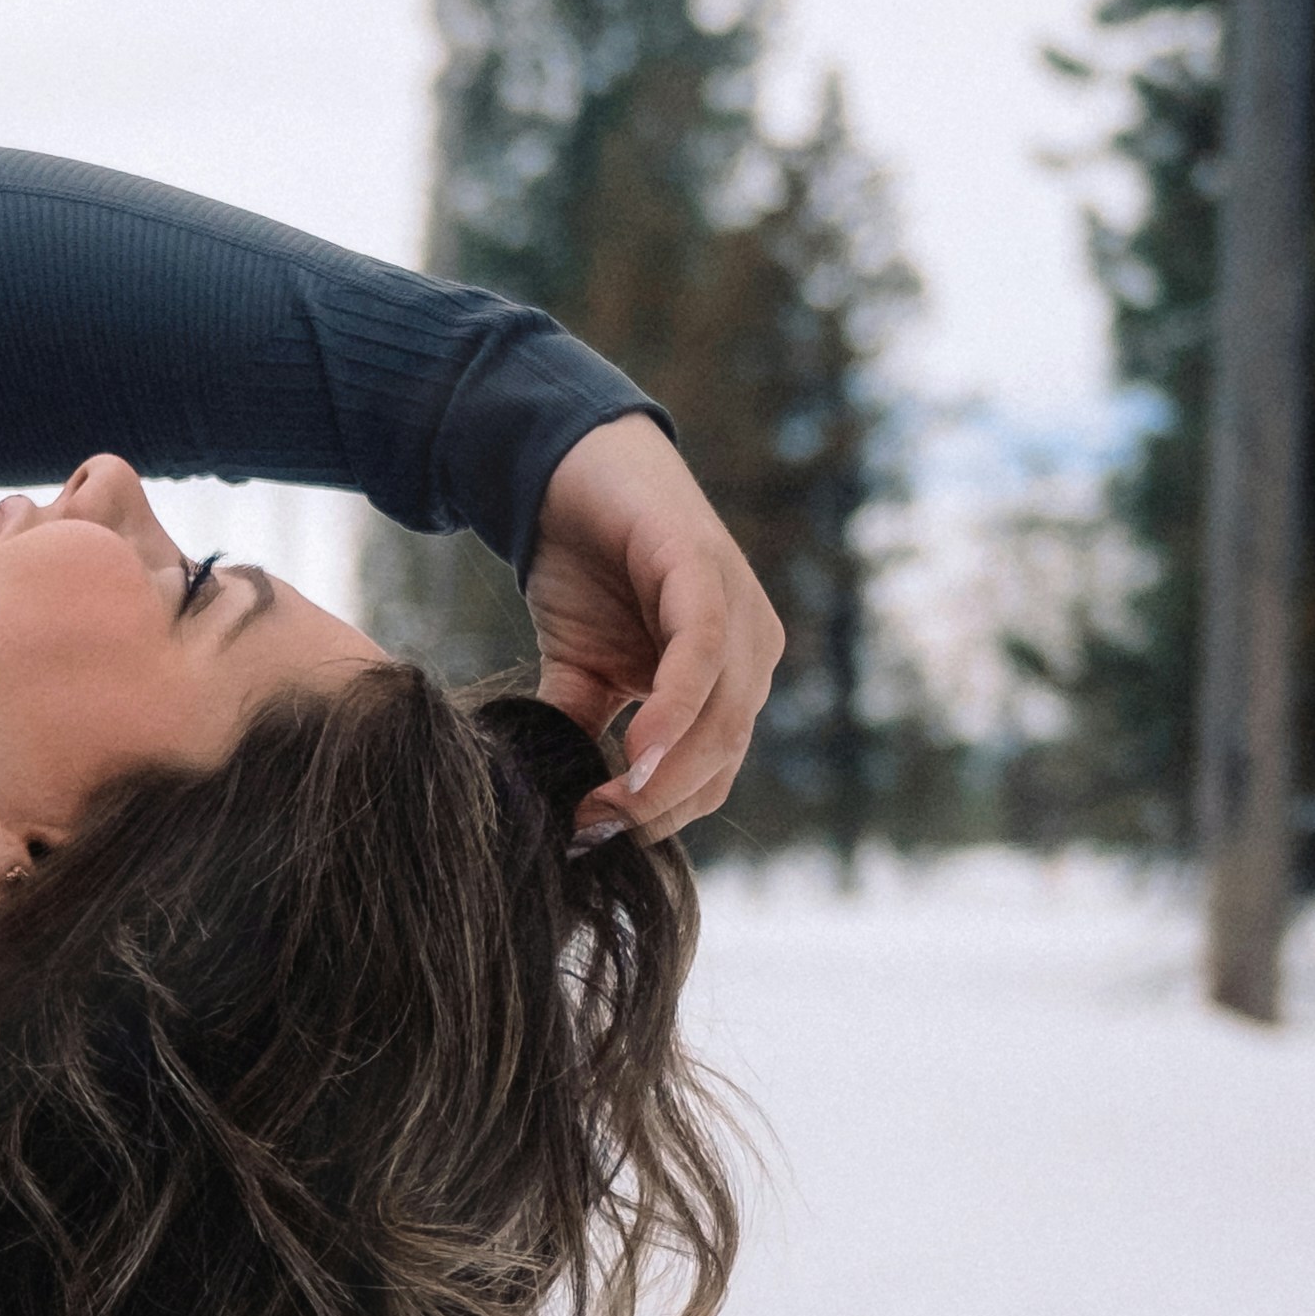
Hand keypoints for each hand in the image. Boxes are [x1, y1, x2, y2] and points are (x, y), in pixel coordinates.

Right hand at [524, 416, 782, 837]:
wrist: (562, 470)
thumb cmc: (585, 570)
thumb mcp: (579, 673)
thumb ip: (583, 736)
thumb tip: (570, 814)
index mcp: (731, 681)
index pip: (710, 775)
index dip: (657, 819)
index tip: (592, 845)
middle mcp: (752, 650)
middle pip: (720, 757)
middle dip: (657, 808)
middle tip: (590, 834)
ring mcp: (739, 608)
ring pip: (721, 718)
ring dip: (664, 774)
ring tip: (603, 807)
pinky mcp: (705, 568)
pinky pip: (702, 656)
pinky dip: (672, 711)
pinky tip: (632, 752)